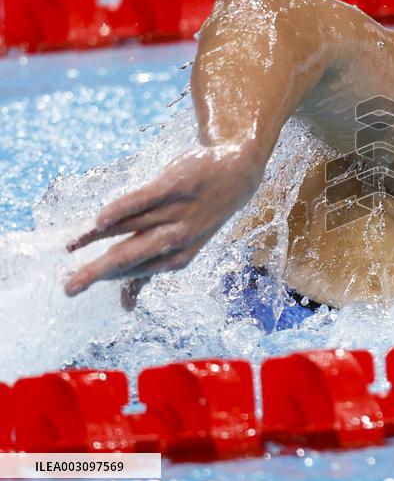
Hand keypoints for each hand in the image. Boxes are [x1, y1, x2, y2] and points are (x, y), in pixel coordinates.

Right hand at [64, 144, 267, 297]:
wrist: (238, 173)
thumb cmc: (199, 215)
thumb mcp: (182, 246)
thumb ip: (150, 271)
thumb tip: (126, 307)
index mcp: (179, 257)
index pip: (135, 271)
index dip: (105, 278)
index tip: (72, 288)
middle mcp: (179, 236)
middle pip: (132, 256)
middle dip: (99, 273)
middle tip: (69, 288)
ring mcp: (179, 210)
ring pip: (132, 225)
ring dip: (98, 236)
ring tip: (70, 247)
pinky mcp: (177, 184)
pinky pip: (146, 198)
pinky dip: (124, 208)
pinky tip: (101, 219)